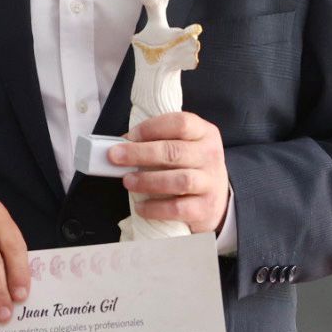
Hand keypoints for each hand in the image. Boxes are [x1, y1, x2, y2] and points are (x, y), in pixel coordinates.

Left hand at [108, 112, 230, 233]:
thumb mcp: (185, 145)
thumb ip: (160, 140)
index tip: (130, 136)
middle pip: (174, 152)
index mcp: (205, 133)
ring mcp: (210, 183)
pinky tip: (140, 206)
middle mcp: (210, 156)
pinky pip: (178, 208)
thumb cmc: (191, 166)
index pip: (181, 123)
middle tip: (115, 156)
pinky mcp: (205, 208)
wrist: (216, 199)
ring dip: (148, 181)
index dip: (152, 128)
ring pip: (179, 180)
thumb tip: (123, 144)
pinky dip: (155, 208)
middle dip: (140, 153)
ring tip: (127, 181)